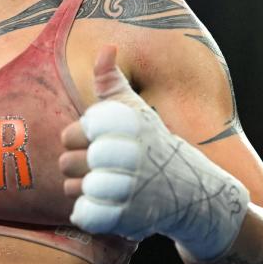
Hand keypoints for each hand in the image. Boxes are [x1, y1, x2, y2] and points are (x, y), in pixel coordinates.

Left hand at [59, 46, 249, 261]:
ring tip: (97, 184)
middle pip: (70, 160)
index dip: (82, 135)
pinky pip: (87, 214)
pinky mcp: (129, 217)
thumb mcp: (136, 109)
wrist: (192, 190)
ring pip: (76, 188)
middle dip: (77, 163)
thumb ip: (112, 81)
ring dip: (81, 188)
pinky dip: (88, 212)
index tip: (98, 138)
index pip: (78, 130)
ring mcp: (130, 187)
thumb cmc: (153, 143)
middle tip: (97, 164)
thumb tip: (106, 47)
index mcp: (129, 125)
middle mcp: (131, 154)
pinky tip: (99, 204)